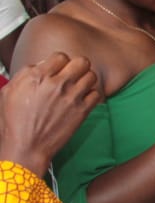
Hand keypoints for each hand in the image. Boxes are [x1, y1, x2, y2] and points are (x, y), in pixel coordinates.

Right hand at [0, 52, 101, 173]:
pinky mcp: (82, 111)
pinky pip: (97, 94)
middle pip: (82, 61)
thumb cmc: (14, 122)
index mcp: (37, 77)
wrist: (26, 146)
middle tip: (73, 75)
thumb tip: (41, 66)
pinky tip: (82, 100)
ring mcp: (71, 97)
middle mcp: (56, 84)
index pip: (60, 56)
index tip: (58, 70)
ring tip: (78, 88)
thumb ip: (26, 74)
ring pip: (92, 76)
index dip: (60, 62)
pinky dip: (91, 96)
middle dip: (78, 67)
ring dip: (86, 80)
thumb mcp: (9, 92)